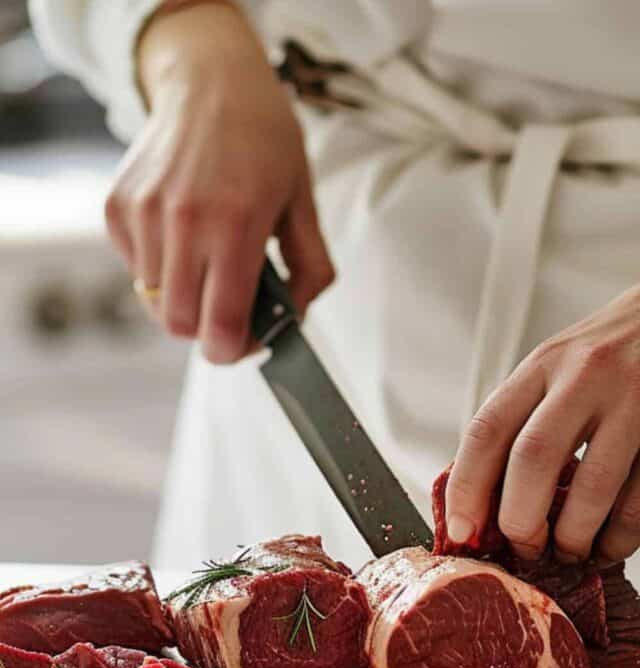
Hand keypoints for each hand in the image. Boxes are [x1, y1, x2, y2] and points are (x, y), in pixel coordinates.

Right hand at [105, 2, 332, 362]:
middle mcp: (183, 221)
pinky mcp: (117, 207)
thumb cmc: (265, 141)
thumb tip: (294, 322)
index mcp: (236, 224)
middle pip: (177, 325)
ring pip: (152, 300)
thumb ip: (310, 270)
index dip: (232, 351)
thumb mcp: (303, 202)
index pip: (218, 326)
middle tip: (229, 309)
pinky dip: (159, 269)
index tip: (244, 343)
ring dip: (182, 297)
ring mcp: (144, 213)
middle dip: (205, 330)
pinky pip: (135, 269)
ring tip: (208, 261)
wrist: (211, 81)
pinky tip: (183, 236)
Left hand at [446, 285, 639, 562]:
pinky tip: (610, 546)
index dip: (466, 487)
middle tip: (523, 547)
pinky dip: (621, 535)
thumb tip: (484, 494)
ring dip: (574, 535)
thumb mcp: (560, 363)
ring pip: (594, 486)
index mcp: (544, 364)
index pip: (488, 429)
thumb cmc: (613, 349)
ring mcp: (632, 399)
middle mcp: (584, 376)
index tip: (462, 530)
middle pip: (533, 458)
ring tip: (568, 552)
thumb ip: (525, 414)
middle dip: (521, 519)